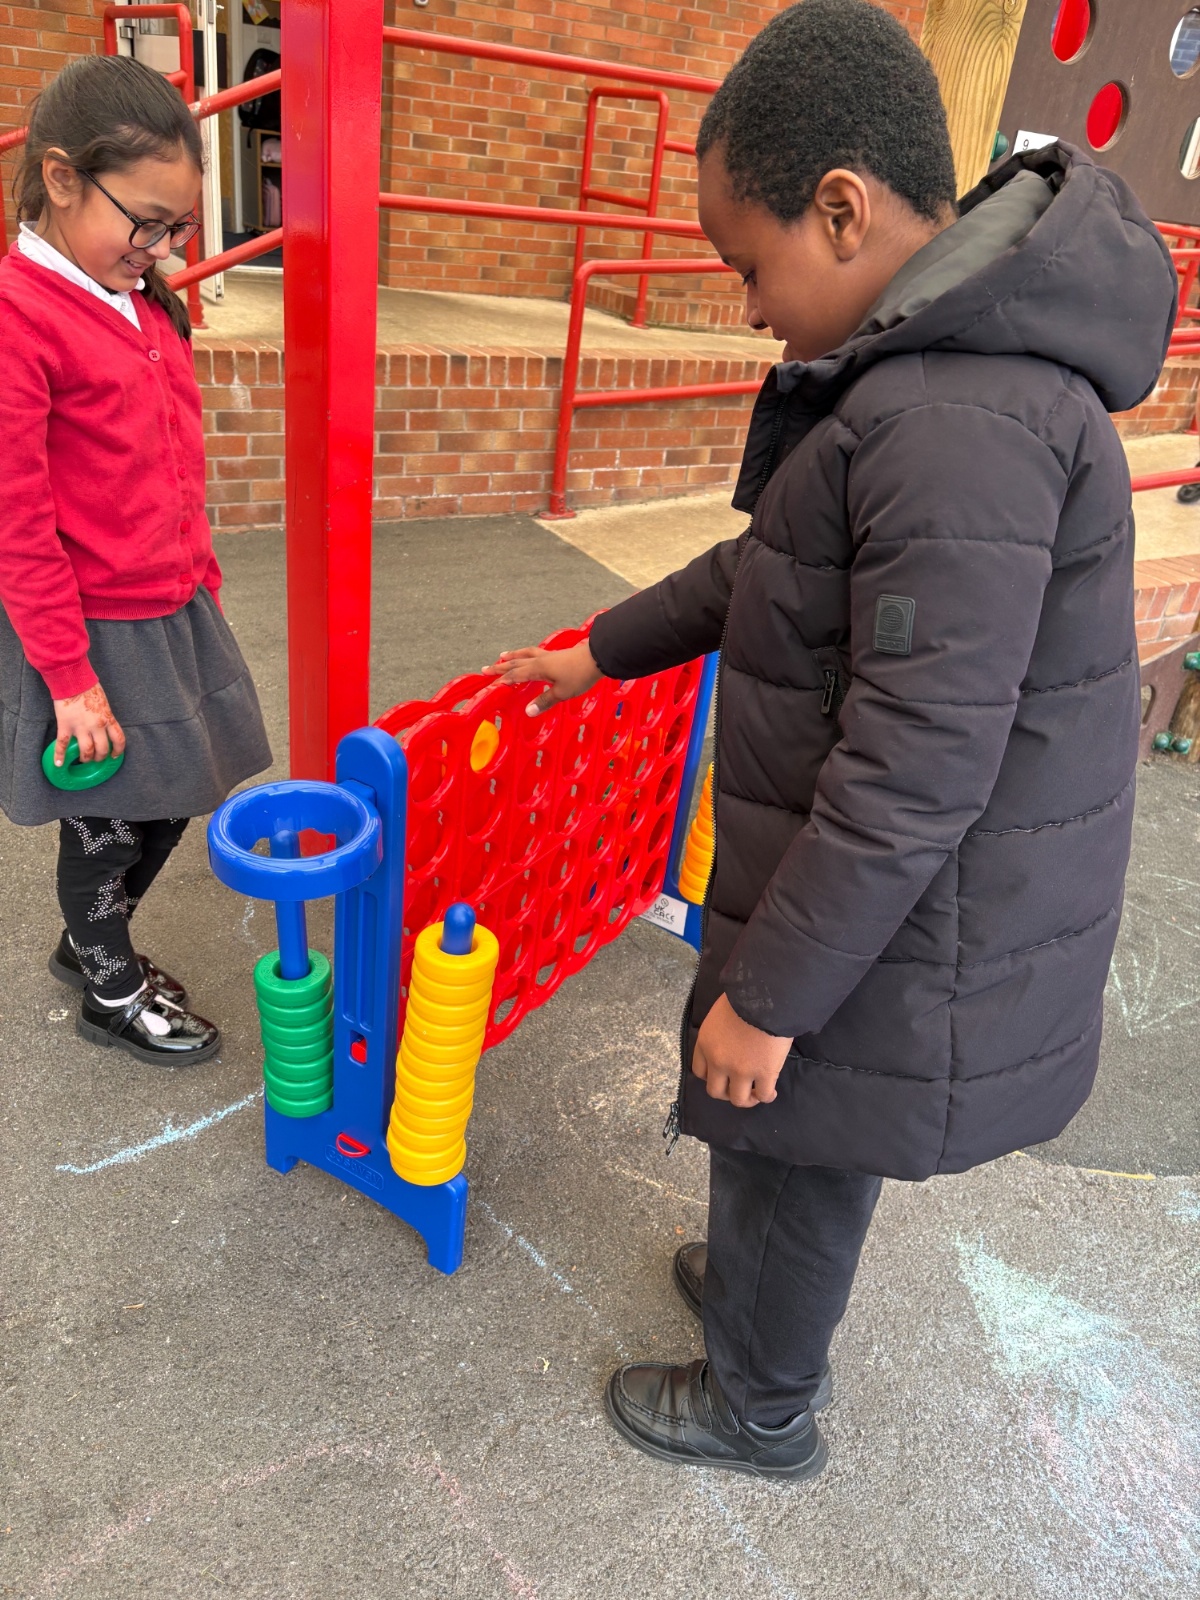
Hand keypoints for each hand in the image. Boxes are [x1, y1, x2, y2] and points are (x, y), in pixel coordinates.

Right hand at [52, 683, 125, 767]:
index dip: (118, 750)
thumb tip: (104, 725)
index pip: (119, 739)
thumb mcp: (103, 703)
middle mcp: (97, 726)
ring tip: (83, 760)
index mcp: (108, 719)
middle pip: (102, 749)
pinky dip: (60, 756)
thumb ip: (104, 716)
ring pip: (86, 751)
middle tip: (96, 759)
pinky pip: (63, 745)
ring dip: (85, 758)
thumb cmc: (88, 687)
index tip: (114, 755)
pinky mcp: (66, 726)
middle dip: (100, 757)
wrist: (72, 680)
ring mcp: (81, 727)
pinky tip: (59, 764)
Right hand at [481, 638, 602, 715]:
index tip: (490, 685)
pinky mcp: (557, 654)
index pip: (515, 675)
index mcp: (538, 669)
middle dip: (500, 667)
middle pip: (516, 662)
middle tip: (485, 669)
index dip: (503, 680)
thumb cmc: (580, 675)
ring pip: (525, 654)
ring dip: (512, 656)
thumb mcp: (562, 692)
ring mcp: (548, 655)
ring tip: (503, 655)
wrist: (598, 657)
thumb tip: (528, 711)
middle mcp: (540, 660)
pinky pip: (535, 653)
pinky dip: (526, 654)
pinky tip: (529, 655)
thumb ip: (544, 701)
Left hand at [692, 993, 791, 1108]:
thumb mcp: (719, 1013)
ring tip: (755, 1094)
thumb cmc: (743, 997)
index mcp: (705, 1043)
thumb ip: (719, 1031)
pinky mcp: (764, 1073)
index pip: (699, 1071)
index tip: (722, 1075)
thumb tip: (729, 1037)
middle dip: (726, 1093)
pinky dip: (767, 1096)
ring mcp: (741, 1070)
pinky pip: (763, 1095)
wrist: (766, 997)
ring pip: (738, 1099)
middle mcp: (718, 1061)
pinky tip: (771, 1092)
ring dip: (747, 1099)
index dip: (712, 1076)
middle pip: (715, 1091)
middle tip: (737, 1088)